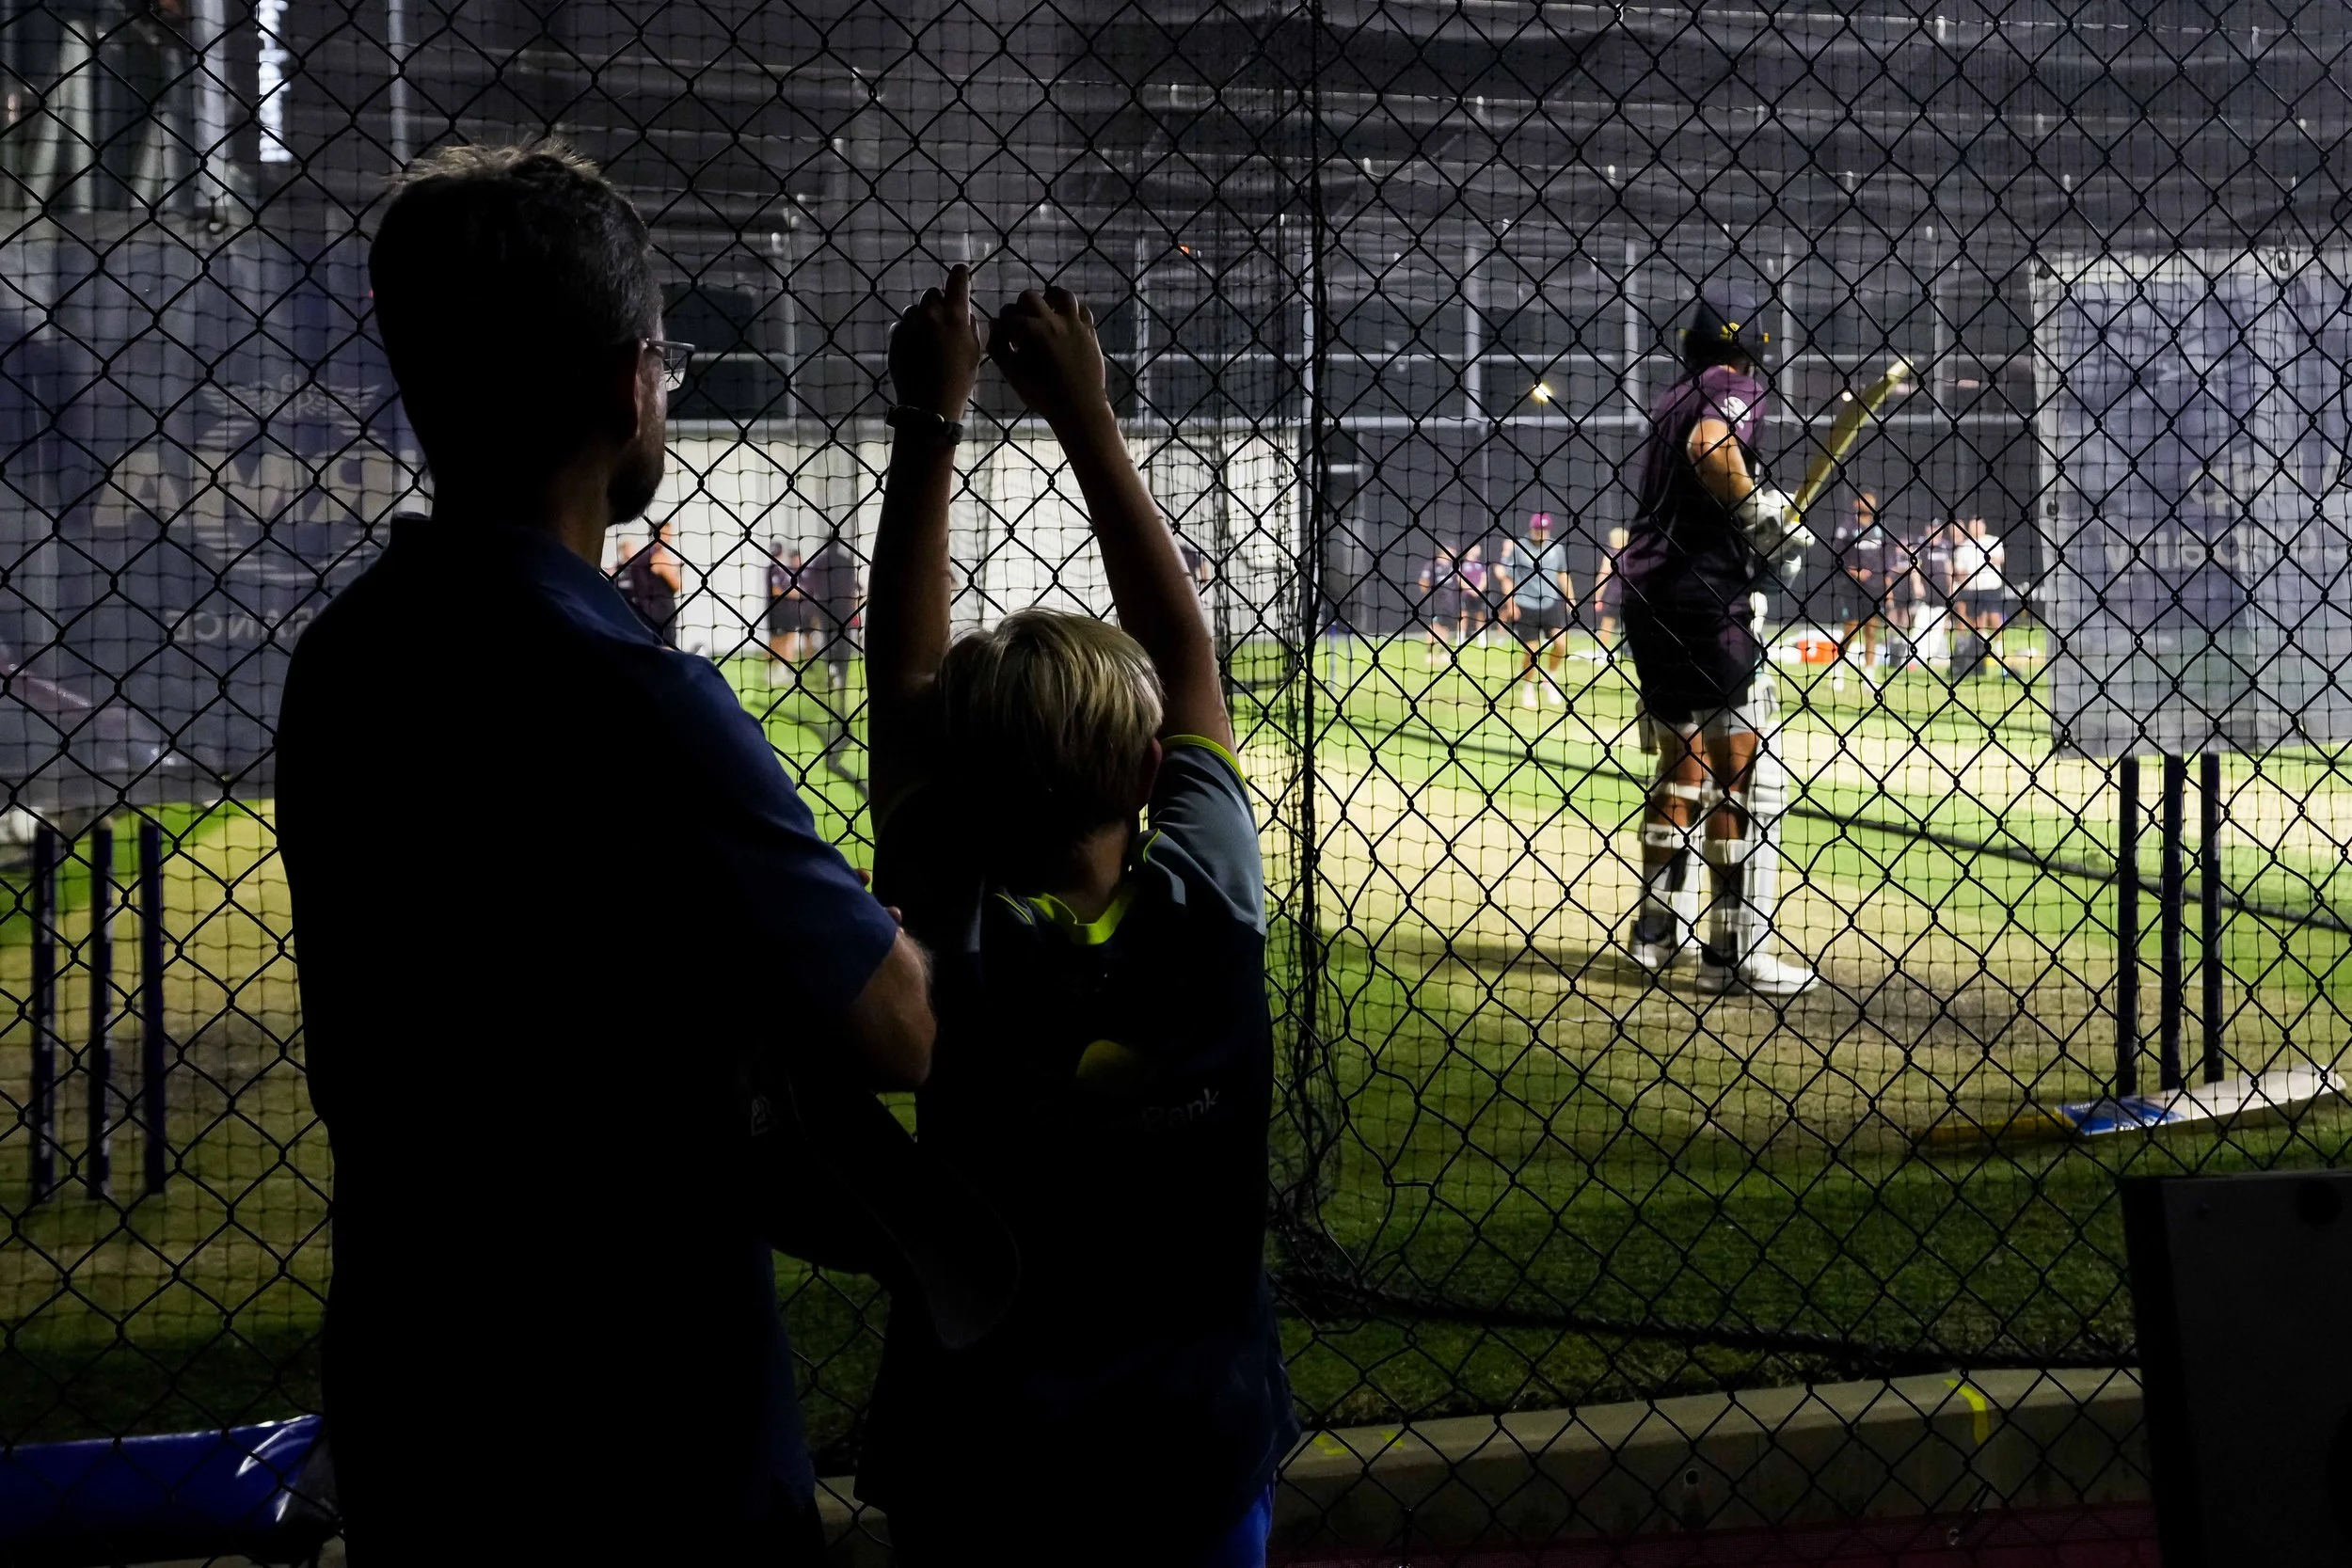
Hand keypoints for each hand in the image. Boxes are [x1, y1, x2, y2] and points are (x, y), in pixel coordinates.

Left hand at [889, 265, 984, 421]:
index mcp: (954, 315)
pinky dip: (909, 331)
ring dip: (922, 318)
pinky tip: (916, 349)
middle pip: (932, 293)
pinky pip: (902, 325)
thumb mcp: (975, 353)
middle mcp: (930, 314)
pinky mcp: (895, 336)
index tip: (961, 272)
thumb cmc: (958, 380)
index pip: (957, 280)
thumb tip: (965, 313)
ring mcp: (910, 324)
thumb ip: (970, 326)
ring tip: (928, 340)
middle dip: (939, 302)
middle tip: (944, 321)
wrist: (928, 405)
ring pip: (915, 309)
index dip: (960, 274)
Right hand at [990, 286, 1107, 427]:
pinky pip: (1082, 310)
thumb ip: (998, 346)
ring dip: (1050, 297)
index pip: (1008, 314)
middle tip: (1022, 321)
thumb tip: (995, 324)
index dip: (1003, 323)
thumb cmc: (1041, 394)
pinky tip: (1067, 319)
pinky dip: (1072, 310)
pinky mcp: (1090, 331)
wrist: (1078, 407)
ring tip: (1047, 307)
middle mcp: (1051, 320)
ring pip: (1061, 295)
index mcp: (1029, 330)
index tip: (1005, 334)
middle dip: (1021, 306)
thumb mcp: (1012, 373)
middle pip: (1030, 297)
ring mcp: (1074, 324)